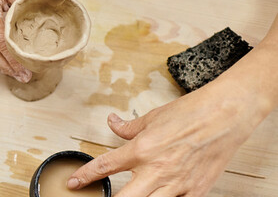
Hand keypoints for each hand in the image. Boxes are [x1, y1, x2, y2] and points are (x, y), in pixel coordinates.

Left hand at [68, 80, 267, 195]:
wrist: (227, 114)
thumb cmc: (192, 112)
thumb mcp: (153, 117)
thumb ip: (129, 127)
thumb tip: (112, 123)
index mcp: (142, 150)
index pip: (104, 167)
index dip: (85, 177)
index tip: (74, 183)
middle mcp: (156, 170)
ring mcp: (177, 184)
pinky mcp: (197, 191)